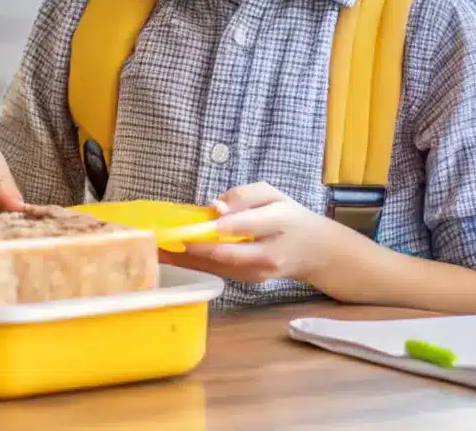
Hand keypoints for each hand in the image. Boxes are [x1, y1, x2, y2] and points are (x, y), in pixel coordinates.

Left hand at [165, 182, 352, 283]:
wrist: (316, 252)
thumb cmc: (290, 217)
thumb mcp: (274, 194)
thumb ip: (246, 195)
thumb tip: (216, 207)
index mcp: (280, 224)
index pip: (248, 225)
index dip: (221, 225)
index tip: (195, 222)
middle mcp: (269, 253)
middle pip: (228, 254)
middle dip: (193, 248)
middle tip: (164, 240)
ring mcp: (259, 272)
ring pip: (219, 267)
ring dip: (188, 260)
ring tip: (159, 251)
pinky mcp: (250, 281)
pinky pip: (220, 272)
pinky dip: (196, 265)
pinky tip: (175, 257)